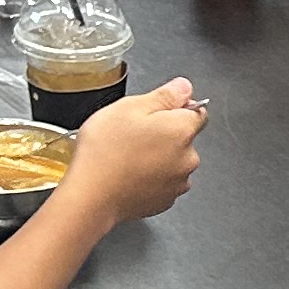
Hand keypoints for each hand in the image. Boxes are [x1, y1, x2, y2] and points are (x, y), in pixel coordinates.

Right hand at [62, 80, 207, 225]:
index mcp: (182, 130)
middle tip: (132, 133)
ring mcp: (178, 183)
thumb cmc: (106, 152)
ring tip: (127, 156)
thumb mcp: (130, 107)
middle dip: (164, 133)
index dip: (176, 107)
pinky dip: (150, 177)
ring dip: (158, 157)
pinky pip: (162, 182)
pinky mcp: (165, 201)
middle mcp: (188, 159)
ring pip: (173, 161)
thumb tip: (184, 87)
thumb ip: (164, 95)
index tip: (156, 110)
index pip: (197, 111)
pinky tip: (128, 173)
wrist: (91, 196)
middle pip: (183, 138)